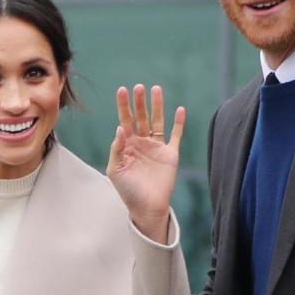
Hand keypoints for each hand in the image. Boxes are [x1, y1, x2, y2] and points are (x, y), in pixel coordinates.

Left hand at [106, 84, 184, 243]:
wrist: (147, 207)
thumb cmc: (128, 190)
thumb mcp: (115, 169)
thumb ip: (116, 148)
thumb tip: (120, 128)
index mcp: (127, 145)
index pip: (124, 121)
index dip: (123, 106)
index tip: (121, 90)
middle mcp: (141, 143)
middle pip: (141, 117)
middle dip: (139, 102)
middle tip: (139, 86)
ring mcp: (156, 147)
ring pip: (157, 121)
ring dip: (157, 106)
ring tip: (156, 89)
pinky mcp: (171, 154)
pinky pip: (176, 135)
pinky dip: (178, 123)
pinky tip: (179, 110)